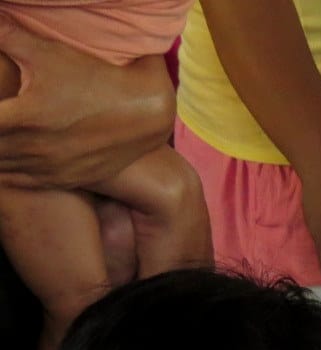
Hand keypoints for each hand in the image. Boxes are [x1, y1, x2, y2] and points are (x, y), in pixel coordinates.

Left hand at [0, 23, 172, 189]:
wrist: (146, 112)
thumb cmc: (96, 78)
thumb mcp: (48, 52)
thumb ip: (8, 36)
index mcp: (23, 118)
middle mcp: (35, 149)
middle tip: (0, 119)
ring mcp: (52, 168)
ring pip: (4, 169)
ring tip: (3, 137)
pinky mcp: (68, 178)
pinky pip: (24, 182)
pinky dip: (10, 173)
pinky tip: (8, 160)